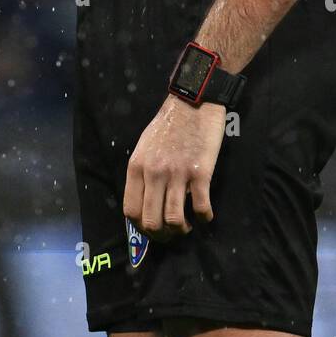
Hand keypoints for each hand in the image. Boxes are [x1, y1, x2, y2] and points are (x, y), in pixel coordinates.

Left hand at [123, 96, 226, 242]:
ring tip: (187, 224)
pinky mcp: (201, 173)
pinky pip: (201, 208)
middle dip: (161, 235)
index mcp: (137, 166)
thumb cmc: (169, 124)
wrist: (193, 101)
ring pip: (173, 220)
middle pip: (151, 221)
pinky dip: (204, 217)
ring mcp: (177, 174)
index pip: (130, 210)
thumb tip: (144, 200)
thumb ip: (143, 171)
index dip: (140, 226)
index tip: (152, 227)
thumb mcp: (145, 145)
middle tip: (171, 232)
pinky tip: (205, 214)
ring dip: (181, 229)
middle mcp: (154, 173)